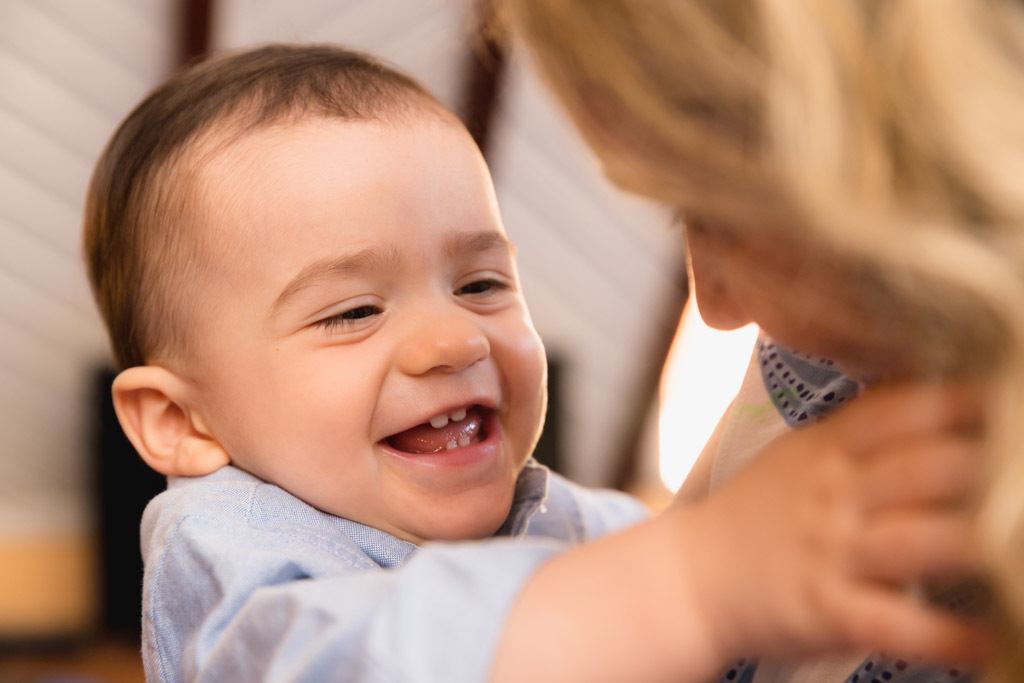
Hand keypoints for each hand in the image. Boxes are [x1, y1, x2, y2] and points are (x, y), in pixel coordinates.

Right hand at [680, 382, 989, 666]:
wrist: (692, 576)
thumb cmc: (757, 513)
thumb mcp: (800, 455)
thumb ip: (861, 428)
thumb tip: (936, 393)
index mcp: (829, 447)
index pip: (908, 409)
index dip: (970, 402)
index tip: (1015, 400)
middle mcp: (835, 492)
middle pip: (930, 468)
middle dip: (997, 469)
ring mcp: (832, 550)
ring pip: (925, 541)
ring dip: (986, 545)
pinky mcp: (827, 609)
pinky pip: (897, 623)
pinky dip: (949, 636)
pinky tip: (990, 641)